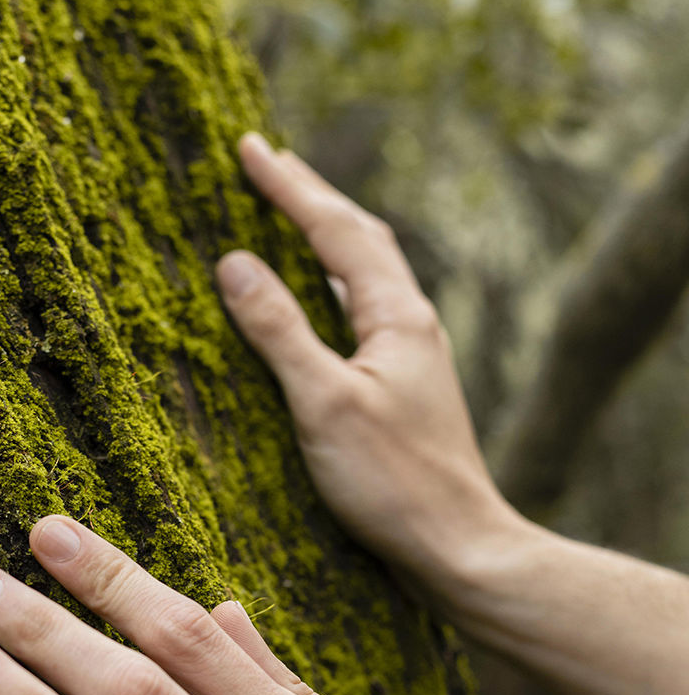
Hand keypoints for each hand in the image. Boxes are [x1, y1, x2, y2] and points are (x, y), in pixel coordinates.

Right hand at [218, 135, 524, 598]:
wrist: (459, 547)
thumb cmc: (395, 482)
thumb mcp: (324, 402)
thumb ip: (279, 329)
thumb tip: (234, 262)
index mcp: (397, 316)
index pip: (336, 230)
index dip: (290, 187)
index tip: (248, 148)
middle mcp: (412, 325)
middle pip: (359, 240)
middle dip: (312, 199)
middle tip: (268, 165)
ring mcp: (412, 357)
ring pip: (365, 277)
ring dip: (325, 241)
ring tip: (289, 218)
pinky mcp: (405, 390)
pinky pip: (362, 315)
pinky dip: (332, 291)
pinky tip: (319, 308)